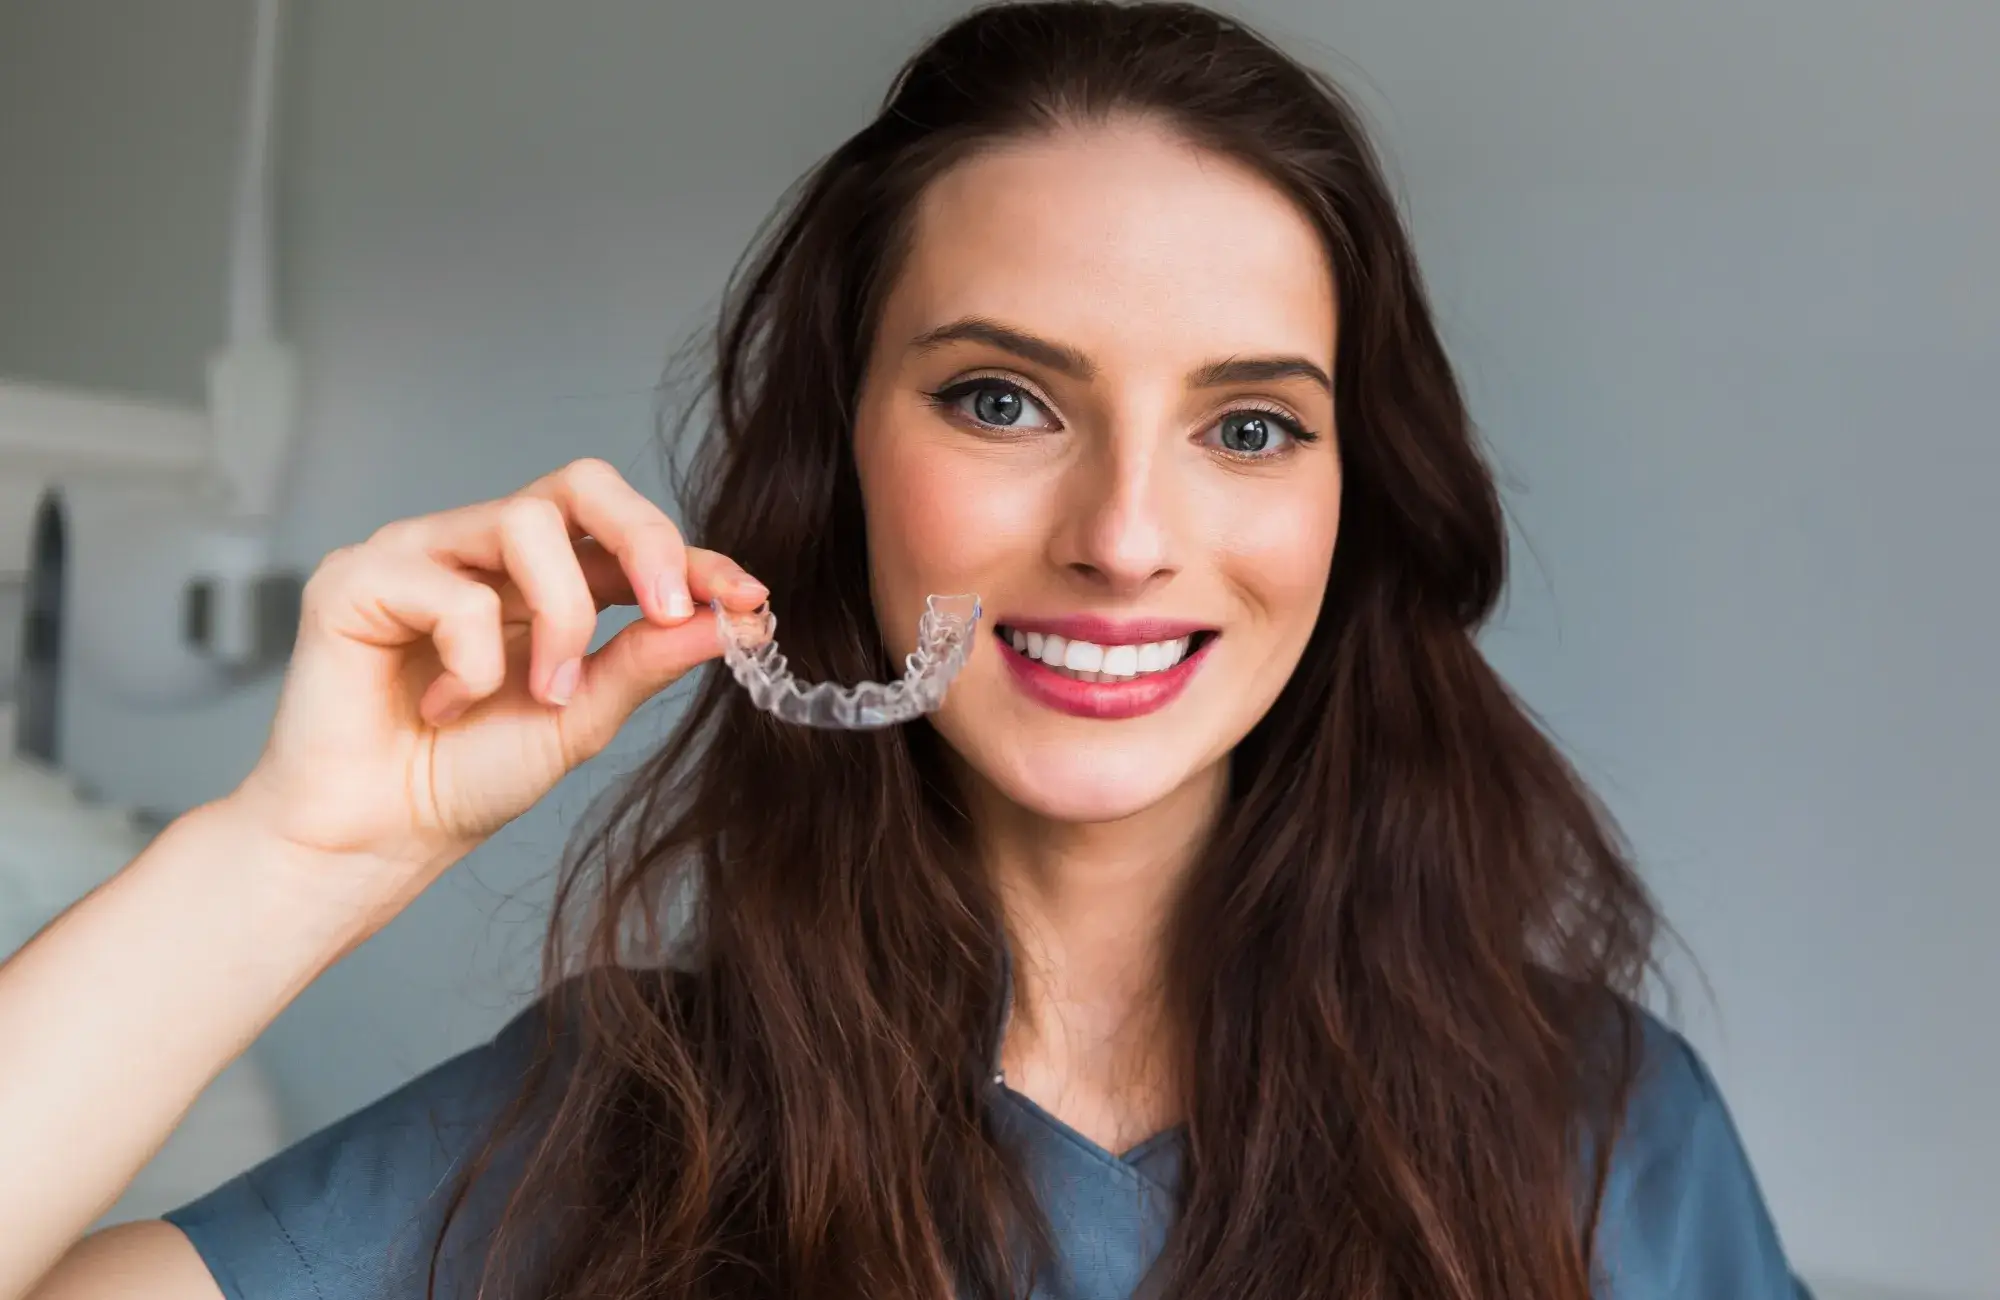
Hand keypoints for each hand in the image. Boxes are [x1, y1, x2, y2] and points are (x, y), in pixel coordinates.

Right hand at [227, 458, 762, 912]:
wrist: (374, 839)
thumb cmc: (464, 777)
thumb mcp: (582, 718)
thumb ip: (646, 660)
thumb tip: (732, 618)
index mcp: (545, 579)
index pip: (630, 539)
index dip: (696, 559)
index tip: (750, 600)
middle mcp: (484, 549)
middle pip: (581, 483)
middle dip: (644, 538)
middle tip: (669, 608)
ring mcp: (421, 553)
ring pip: (526, 522)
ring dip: (558, 618)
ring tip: (539, 695)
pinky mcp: (358, 575)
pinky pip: (453, 588)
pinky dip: (472, 661)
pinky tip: (441, 706)